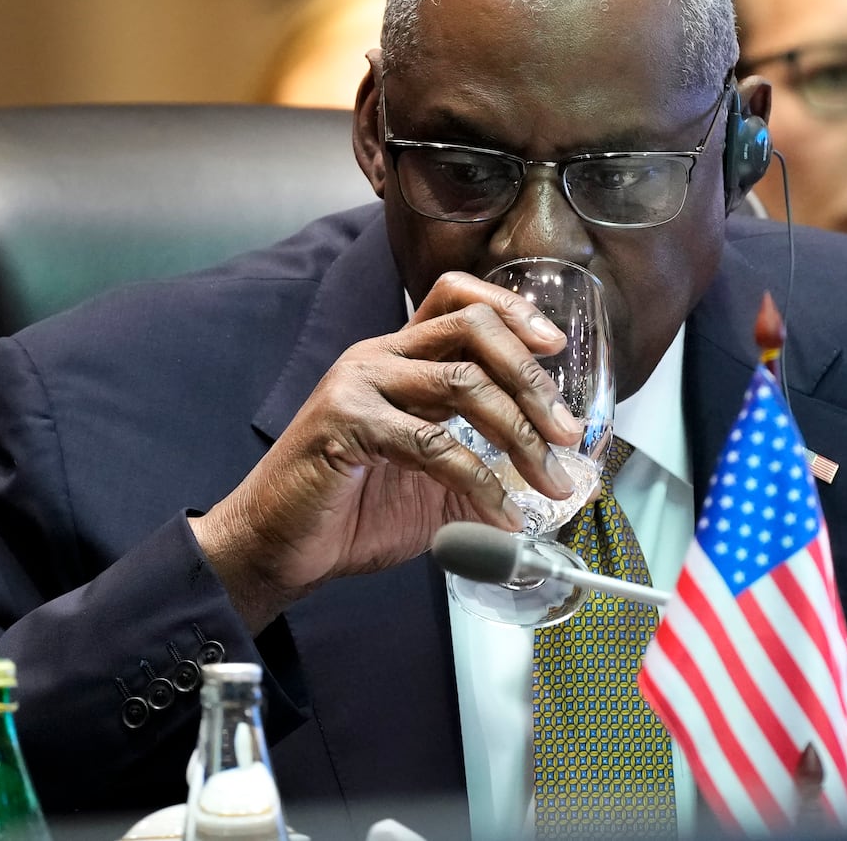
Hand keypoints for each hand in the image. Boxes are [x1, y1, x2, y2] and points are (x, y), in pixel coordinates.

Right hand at [190, 271, 586, 630]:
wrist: (278, 549)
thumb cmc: (350, 512)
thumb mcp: (434, 486)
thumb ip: (487, 472)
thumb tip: (557, 480)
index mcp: (398, 357)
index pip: (458, 298)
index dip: (511, 310)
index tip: (556, 346)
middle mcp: (379, 357)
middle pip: (472, 327)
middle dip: (532, 378)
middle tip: (568, 431)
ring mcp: (359, 385)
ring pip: (462, 381)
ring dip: (519, 433)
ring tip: (550, 478)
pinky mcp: (346, 424)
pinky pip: (432, 443)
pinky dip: (480, 481)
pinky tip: (502, 514)